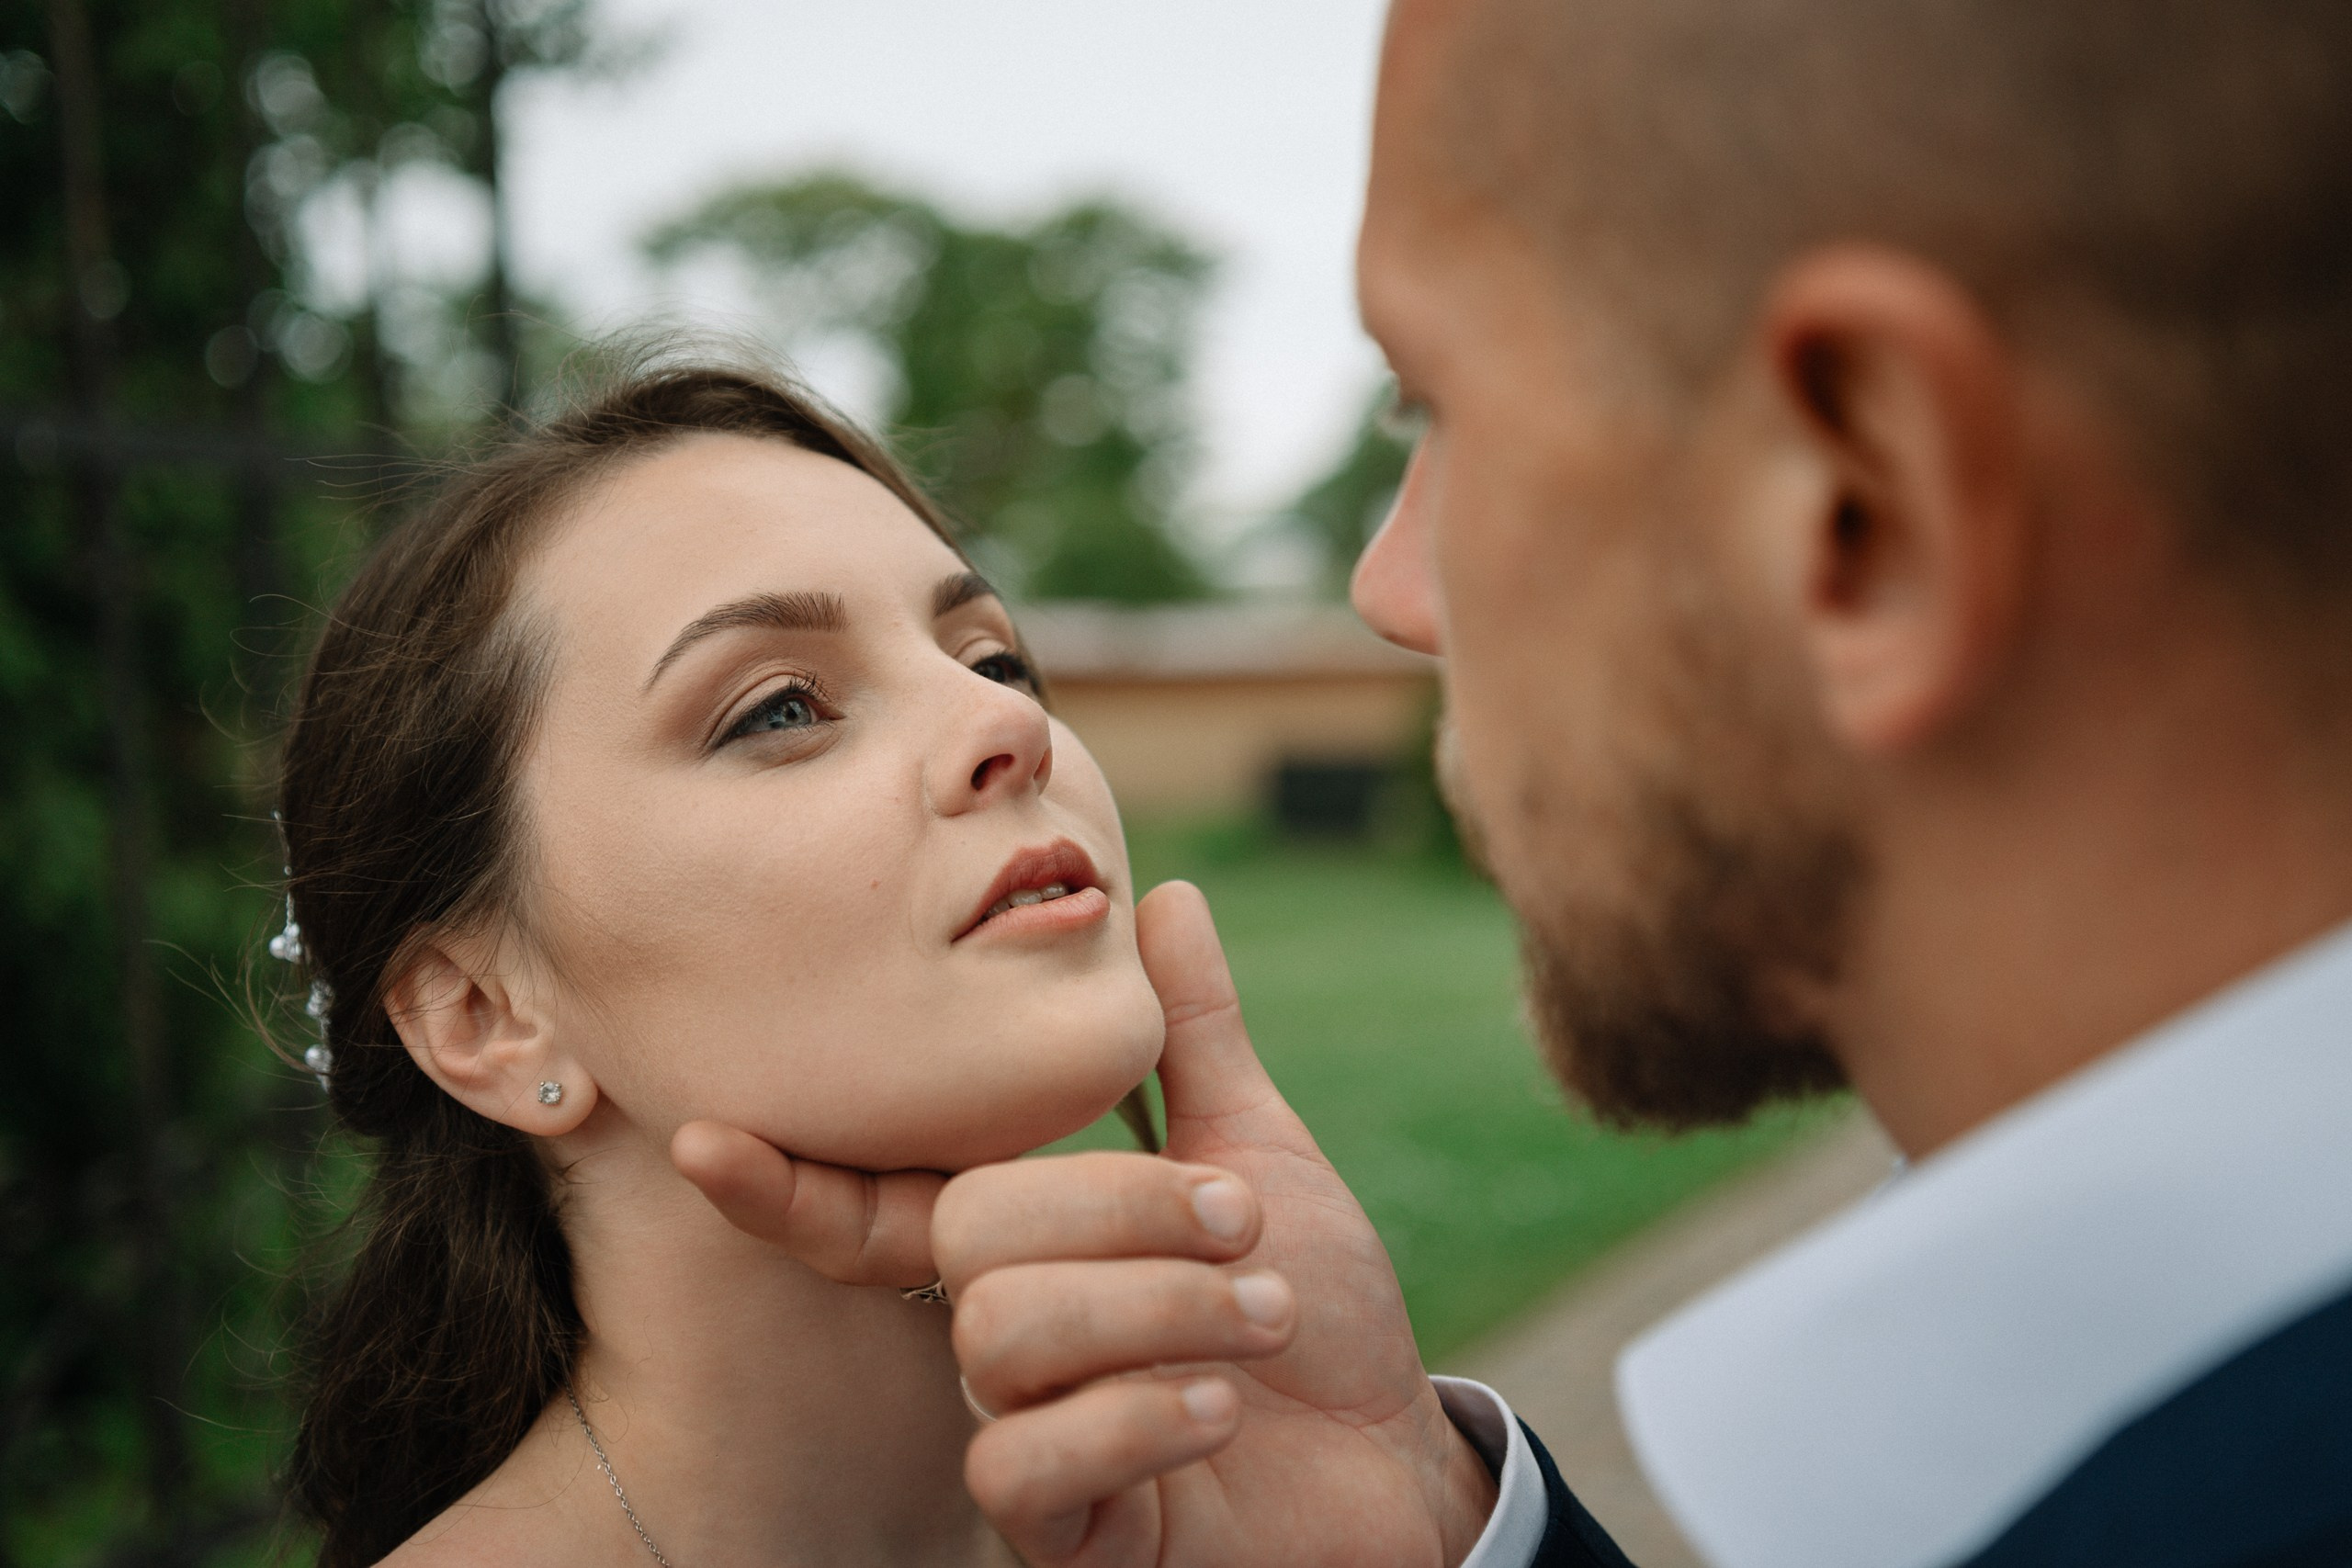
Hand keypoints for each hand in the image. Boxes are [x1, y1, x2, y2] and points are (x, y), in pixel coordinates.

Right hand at [670, 881, 1497, 1566]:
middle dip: (1117, 1208)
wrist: (1399, 1461)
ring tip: (1264, 1311)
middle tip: (1242, 1222)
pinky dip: (1136, 1417)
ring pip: (999, 1336)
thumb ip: (1193, 1039)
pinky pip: (1022, 1468)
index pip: (876, 1210)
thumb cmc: (1315, 1309)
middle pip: (966, 1234)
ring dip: (1158, 1304)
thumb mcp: (1259, 1158)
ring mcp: (1027, 1439)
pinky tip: (1221, 1407)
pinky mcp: (1066, 1535)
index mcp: (1029, 1246)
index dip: (789, 1181)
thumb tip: (1163, 896)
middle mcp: (1005, 1340)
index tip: (703, 1135)